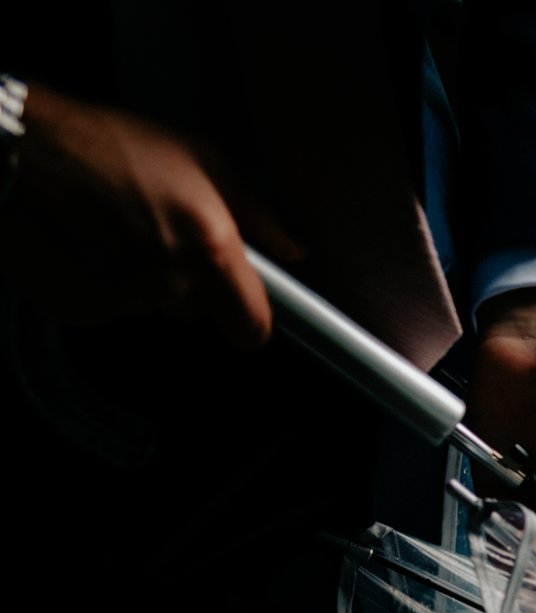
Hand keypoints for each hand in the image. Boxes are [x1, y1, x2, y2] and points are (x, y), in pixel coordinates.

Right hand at [0, 84, 301, 348]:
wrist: (19, 146)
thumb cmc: (105, 142)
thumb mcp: (200, 159)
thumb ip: (255, 213)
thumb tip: (290, 248)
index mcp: (207, 251)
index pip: (252, 328)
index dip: (250, 318)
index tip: (244, 307)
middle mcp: (166, 283)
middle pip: (195, 309)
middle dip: (185, 278)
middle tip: (157, 229)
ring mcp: (118, 300)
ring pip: (147, 305)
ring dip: (138, 277)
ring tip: (113, 225)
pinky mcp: (75, 308)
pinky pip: (104, 307)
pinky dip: (97, 282)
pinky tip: (84, 240)